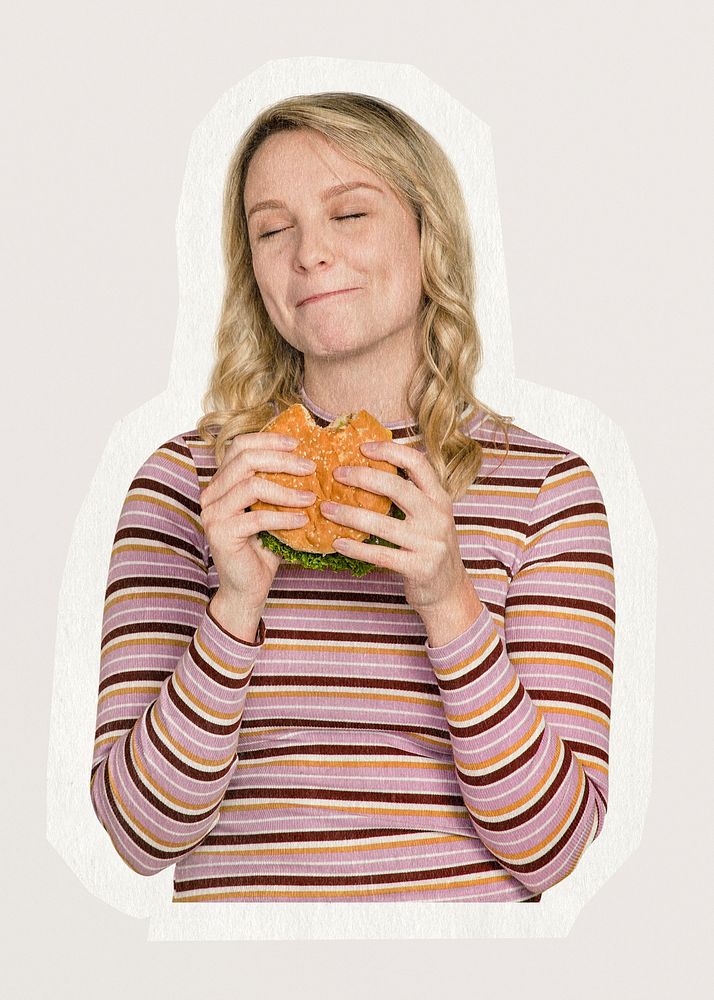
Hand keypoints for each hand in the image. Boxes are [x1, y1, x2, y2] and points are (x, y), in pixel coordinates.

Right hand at [199, 432, 316, 616]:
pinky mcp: (220, 533)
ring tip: (311, 497)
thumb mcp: (274, 509)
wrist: (247, 586)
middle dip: (282, 460)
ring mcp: (213, 513)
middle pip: (245, 459)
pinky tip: (302, 520)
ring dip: (286, 490)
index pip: (240, 446)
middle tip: (310, 467)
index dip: (268, 439)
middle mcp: (212, 493)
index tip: (297, 443)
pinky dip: (283, 517)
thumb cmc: (263, 547)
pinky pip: (256, 517)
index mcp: (222, 482)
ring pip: (251, 485)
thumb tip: (313, 460)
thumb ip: (281, 485)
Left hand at [322, 440, 470, 615]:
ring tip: (326, 509)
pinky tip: (337, 543)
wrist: (449, 590)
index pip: (417, 463)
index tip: (362, 448)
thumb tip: (369, 469)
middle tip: (336, 474)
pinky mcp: (419, 567)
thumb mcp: (431, 516)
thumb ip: (411, 495)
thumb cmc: (430, 548)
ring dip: (349, 514)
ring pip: (382, 523)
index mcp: (439, 498)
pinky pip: (380, 555)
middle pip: (396, 487)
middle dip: (362, 477)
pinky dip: (355, 548)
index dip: (389, 450)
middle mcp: (437, 517)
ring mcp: (430, 543)